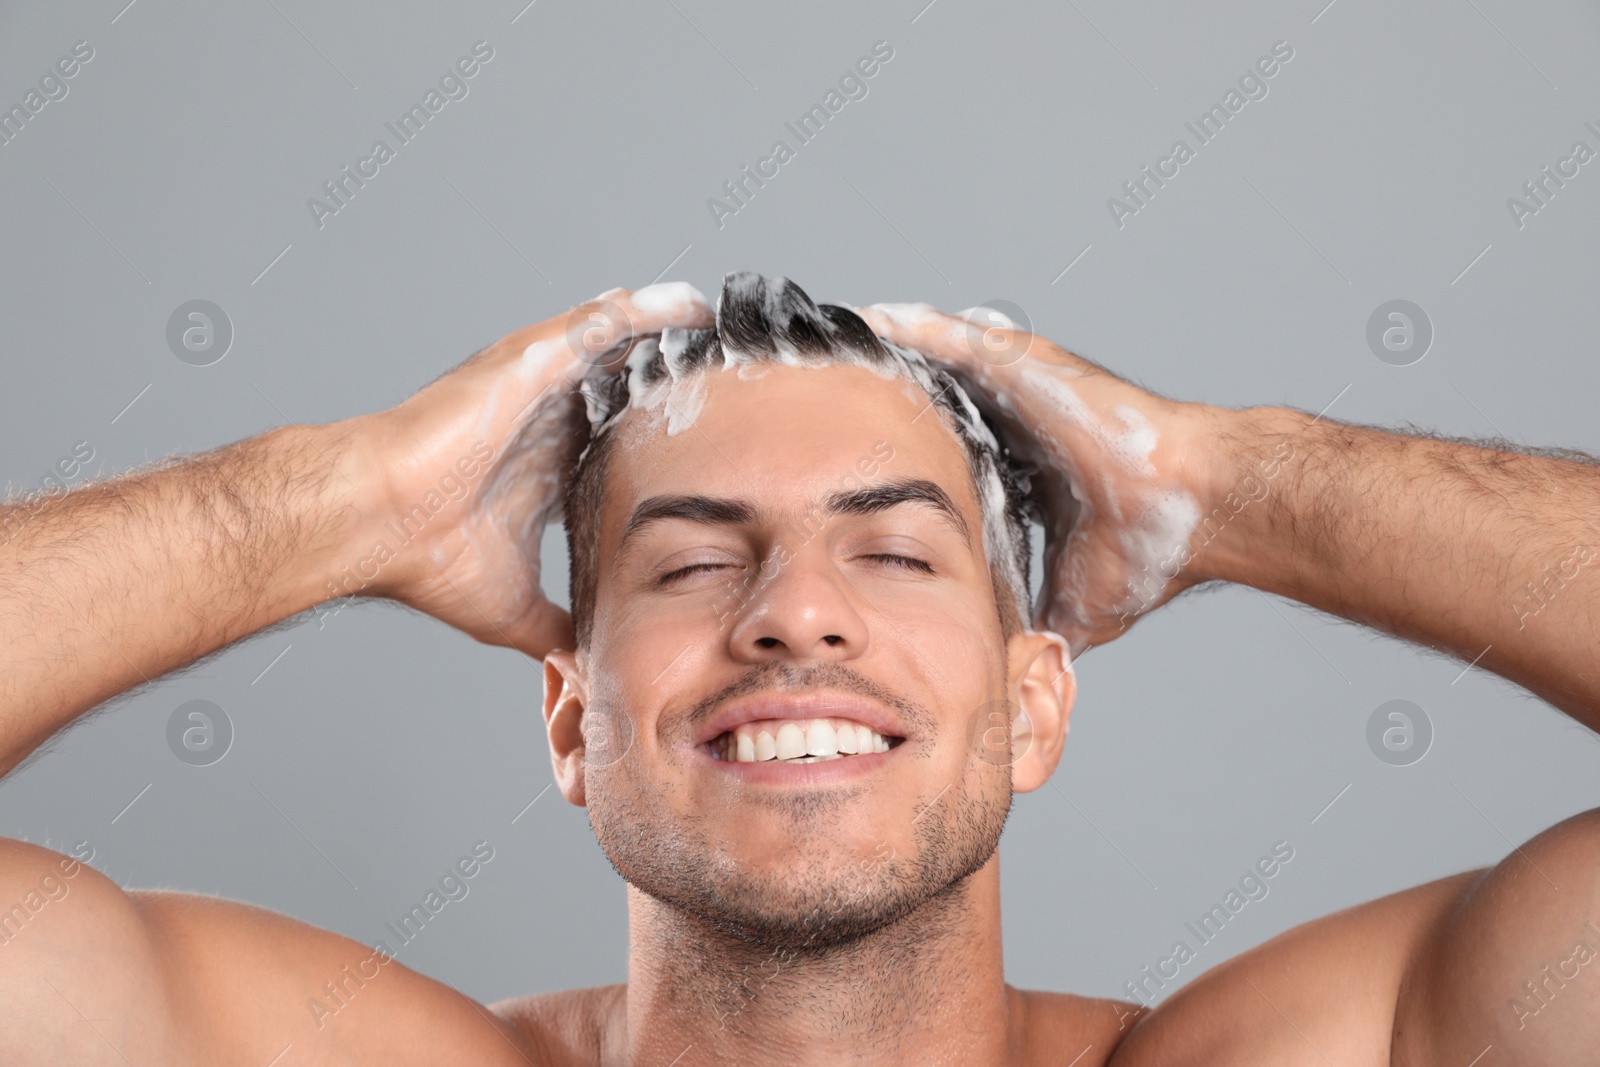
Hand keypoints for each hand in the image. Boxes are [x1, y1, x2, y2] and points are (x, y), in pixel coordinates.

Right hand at [350, 283, 713, 659]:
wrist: (374, 521)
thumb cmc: (423, 558)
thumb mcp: (512, 610)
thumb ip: (555, 630)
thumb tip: (582, 669)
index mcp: (547, 466)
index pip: (621, 444)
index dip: (666, 441)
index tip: (718, 446)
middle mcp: (547, 419)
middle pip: (628, 387)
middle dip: (678, 380)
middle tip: (741, 376)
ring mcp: (539, 385)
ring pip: (621, 346)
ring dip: (671, 336)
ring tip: (726, 329)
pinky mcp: (531, 360)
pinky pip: (601, 322)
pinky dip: (647, 310)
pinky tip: (691, 304)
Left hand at [854, 302, 1225, 658]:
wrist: (1192, 507)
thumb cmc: (1151, 549)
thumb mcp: (1079, 604)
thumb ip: (1045, 628)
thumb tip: (1021, 672)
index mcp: (1022, 469)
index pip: (944, 456)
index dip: (897, 457)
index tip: (847, 465)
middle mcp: (1016, 422)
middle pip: (929, 402)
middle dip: (876, 397)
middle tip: (812, 390)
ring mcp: (1022, 388)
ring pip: (935, 362)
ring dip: (884, 355)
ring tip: (825, 344)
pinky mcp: (1029, 365)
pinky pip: (956, 338)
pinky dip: (910, 327)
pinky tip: (865, 319)